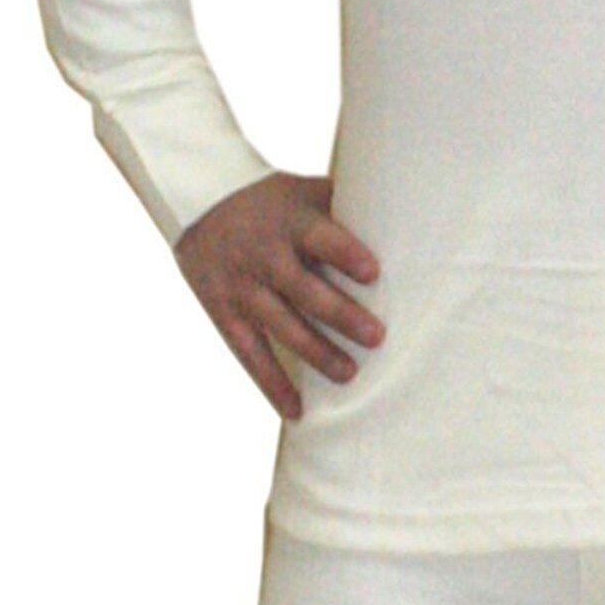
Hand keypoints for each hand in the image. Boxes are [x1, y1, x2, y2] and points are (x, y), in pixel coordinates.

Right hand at [174, 172, 383, 420]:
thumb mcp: (302, 193)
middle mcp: (265, 255)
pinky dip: (272, 384)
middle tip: (377, 337)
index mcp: (290, 221)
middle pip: (304, 290)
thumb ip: (342, 210)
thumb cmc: (272, 199)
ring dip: (316, 353)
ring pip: (281, 327)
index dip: (346, 254)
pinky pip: (249, 354)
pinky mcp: (223, 312)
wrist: (201, 201)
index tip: (374, 273)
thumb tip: (403, 221)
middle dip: (341, 315)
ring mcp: (243, 286)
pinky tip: (297, 410)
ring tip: (349, 374)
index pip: (320, 237)